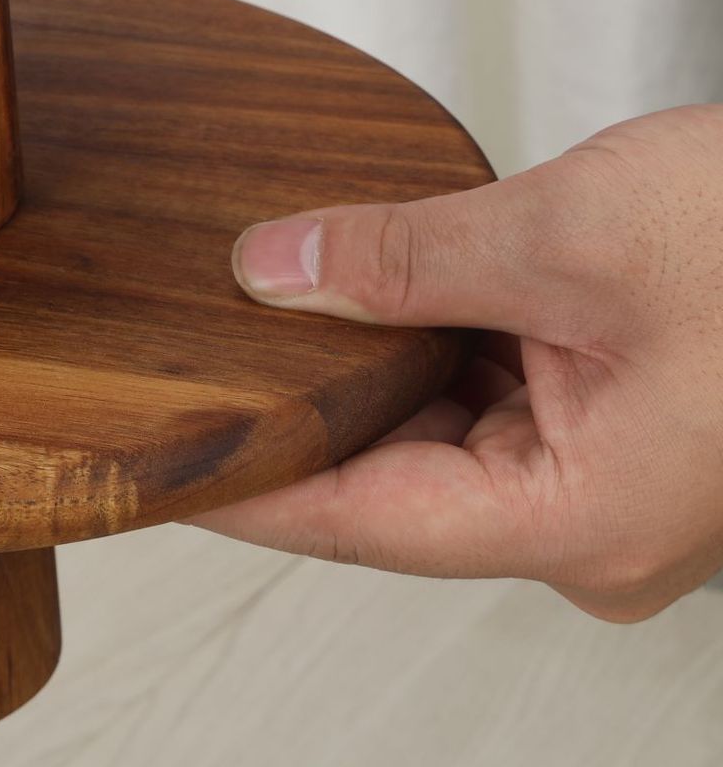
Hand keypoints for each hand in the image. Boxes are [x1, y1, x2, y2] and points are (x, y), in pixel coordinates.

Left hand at [199, 105, 722, 620]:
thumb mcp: (566, 238)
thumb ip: (402, 262)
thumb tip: (269, 274)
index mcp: (580, 522)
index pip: (354, 517)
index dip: (241, 480)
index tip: (145, 460)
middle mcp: (592, 528)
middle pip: (392, 475)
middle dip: (302, 400)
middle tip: (189, 340)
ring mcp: (611, 483)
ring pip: (439, 431)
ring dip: (371, 362)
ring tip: (278, 298)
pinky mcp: (623, 429)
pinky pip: (493, 399)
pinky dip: (433, 344)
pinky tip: (377, 288)